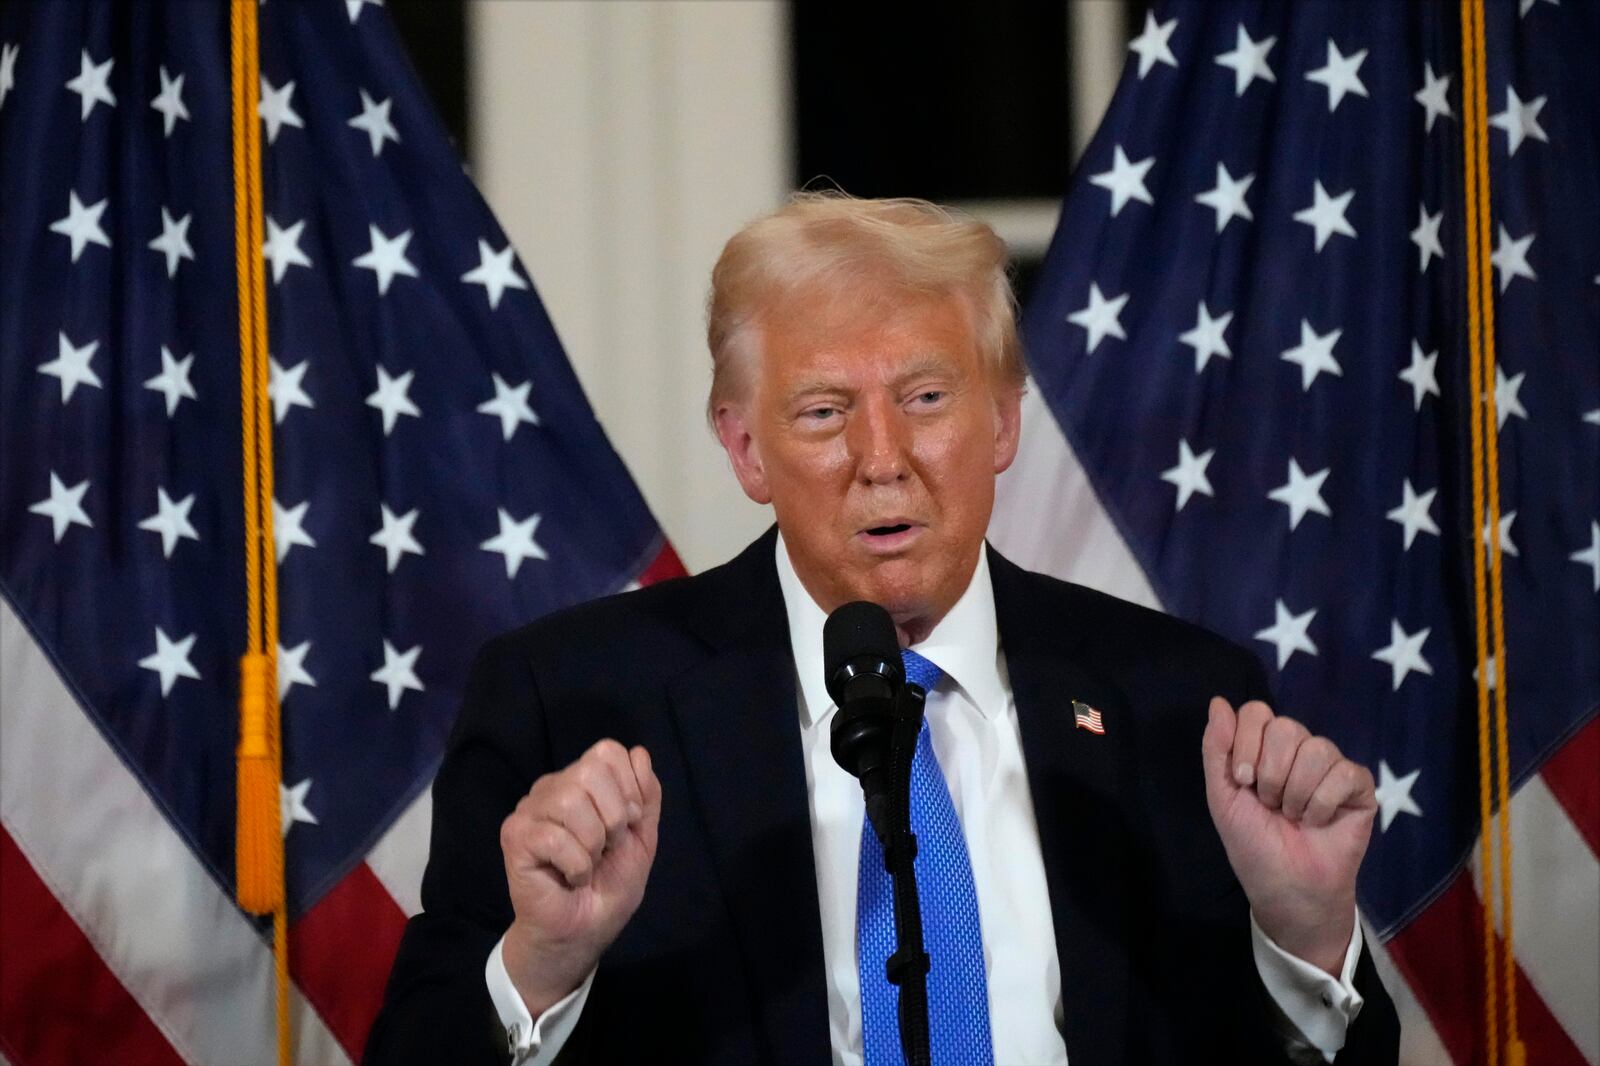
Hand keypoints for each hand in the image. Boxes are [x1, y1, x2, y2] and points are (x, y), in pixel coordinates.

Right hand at [500, 739, 660, 1014]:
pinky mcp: (514, 836)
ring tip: (587, 865)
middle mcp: (552, 788)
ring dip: (592, 845)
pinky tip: (569, 878)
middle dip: (613, 817)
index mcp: (582, 782)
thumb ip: (647, 796)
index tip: (628, 825)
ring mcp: (529, 810)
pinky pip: (553, 836)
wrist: (584, 932)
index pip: (607, 751)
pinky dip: (575, 865)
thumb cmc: (608, 886)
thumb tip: (639, 752)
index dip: (629, 788)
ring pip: (570, 801)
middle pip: (591, 771)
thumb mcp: (643, 838)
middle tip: (605, 849)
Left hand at [1201, 697, 1374, 975]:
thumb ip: (1217, 748)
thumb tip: (1218, 701)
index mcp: (1263, 747)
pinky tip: (1320, 821)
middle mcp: (1298, 749)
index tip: (1243, 782)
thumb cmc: (1253, 843)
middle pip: (1286, 728)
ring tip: (1294, 816)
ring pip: (1316, 749)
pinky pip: (1344, 773)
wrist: (1286, 886)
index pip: (1256, 711)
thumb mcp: (1221, 796)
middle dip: (1271, 774)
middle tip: (1271, 804)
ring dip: (1296, 793)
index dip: (1246, 744)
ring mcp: (1331, 765)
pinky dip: (1324, 803)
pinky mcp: (1359, 786)